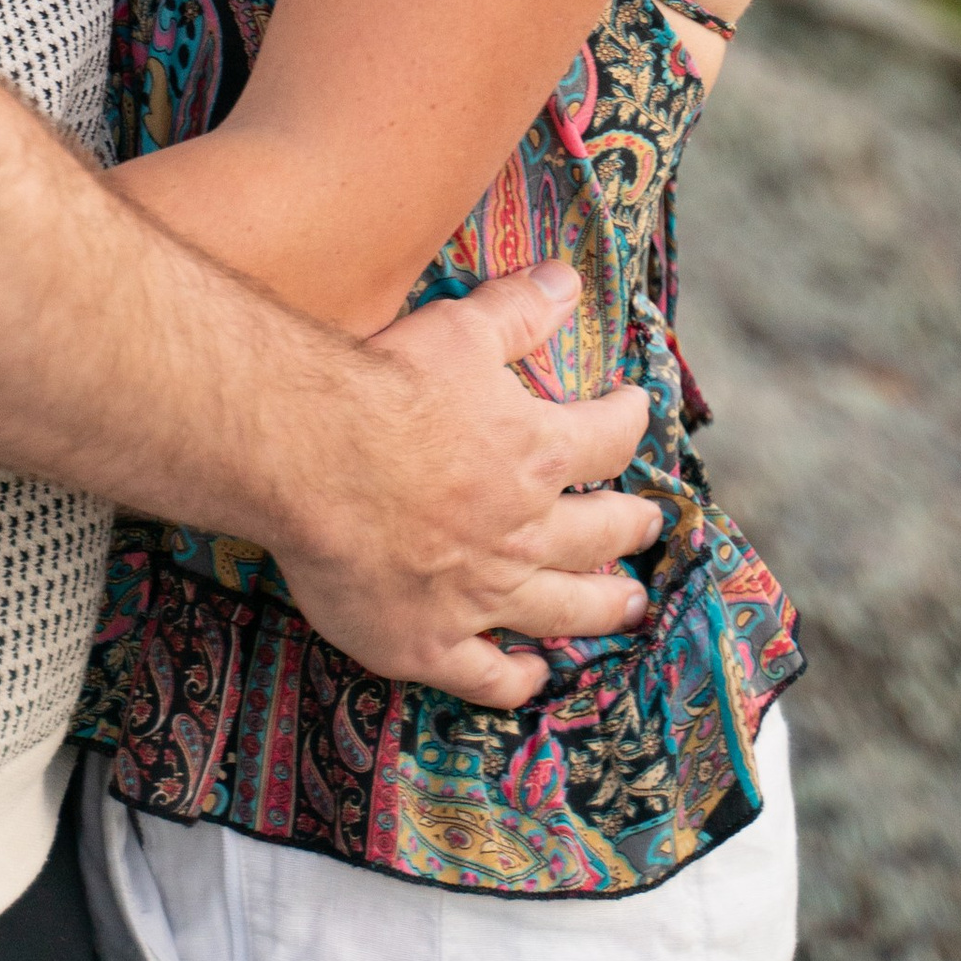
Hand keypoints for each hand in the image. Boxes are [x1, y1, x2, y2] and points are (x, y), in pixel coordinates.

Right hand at [273, 263, 659, 707]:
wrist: (312, 461)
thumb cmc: (384, 390)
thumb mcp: (458, 330)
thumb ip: (518, 311)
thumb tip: (568, 279)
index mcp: (537, 454)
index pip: (609, 438)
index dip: (629, 420)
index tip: (636, 409)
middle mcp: (523, 532)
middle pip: (598, 535)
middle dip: (629, 524)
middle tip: (648, 523)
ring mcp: (481, 595)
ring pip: (561, 610)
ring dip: (602, 607)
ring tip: (630, 606)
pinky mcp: (431, 642)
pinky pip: (488, 677)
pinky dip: (516, 681)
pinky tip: (532, 678)